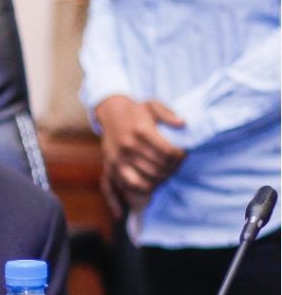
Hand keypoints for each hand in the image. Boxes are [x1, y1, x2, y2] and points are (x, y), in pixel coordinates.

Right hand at [94, 95, 185, 211]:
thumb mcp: (153, 105)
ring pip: (148, 177)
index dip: (180, 156)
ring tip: (167, 172)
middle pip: (159, 166)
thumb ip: (169, 114)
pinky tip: (149, 185)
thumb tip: (183, 124)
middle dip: (173, 167)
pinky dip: (141, 189)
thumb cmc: (136, 110)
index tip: (183, 153)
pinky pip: (129, 184)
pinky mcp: (113, 165)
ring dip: (162, 178)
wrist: (111, 113)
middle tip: (176, 164)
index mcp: (141, 130)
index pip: (168, 152)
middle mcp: (129, 145)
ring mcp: (119, 157)